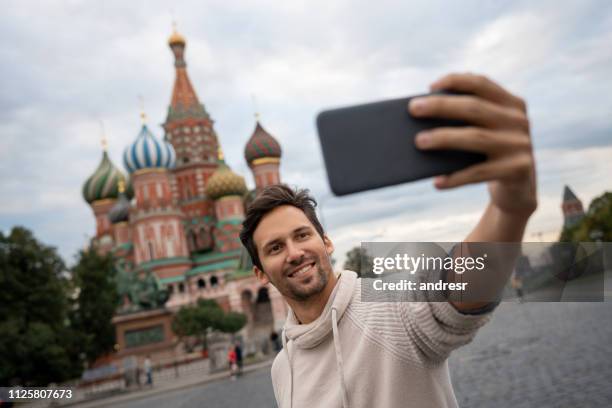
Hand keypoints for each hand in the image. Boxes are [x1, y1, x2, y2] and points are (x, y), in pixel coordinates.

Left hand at [409, 73, 536, 218]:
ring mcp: (520, 145)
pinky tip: (437, 181)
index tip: (429, 87)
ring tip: (418, 142)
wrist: (519, 189)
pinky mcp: (517, 170)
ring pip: (475, 138)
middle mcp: (518, 121)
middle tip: (413, 109)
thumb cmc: (488, 155)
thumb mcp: (484, 133)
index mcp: (511, 104)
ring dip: (444, 138)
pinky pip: (479, 172)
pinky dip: (455, 177)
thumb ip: (465, 121)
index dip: (455, 81)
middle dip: (441, 106)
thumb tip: (422, 119)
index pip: (481, 84)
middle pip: (474, 108)